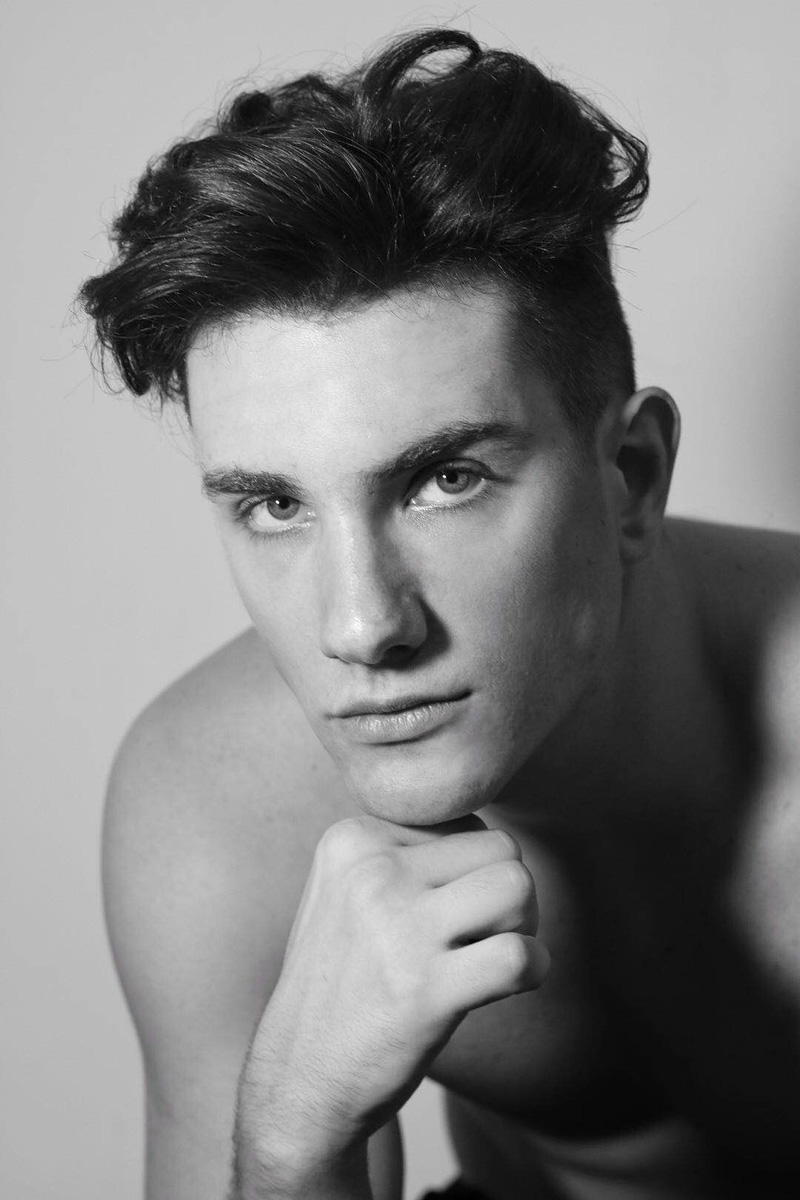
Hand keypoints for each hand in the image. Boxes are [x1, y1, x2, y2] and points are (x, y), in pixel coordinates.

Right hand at [235, 813, 549, 1189]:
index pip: (466, 823)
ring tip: (490, 956)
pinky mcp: (425, 990)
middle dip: (509, 894)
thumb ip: (409, 852)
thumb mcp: (349, 890)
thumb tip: (498, 839)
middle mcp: (372, 872)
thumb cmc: (345, 980)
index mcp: (352, 839)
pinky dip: (533, 969)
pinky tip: (506, 987)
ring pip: (517, 888)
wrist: (301, 1078)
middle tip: (483, 936)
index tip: (449, 915)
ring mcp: (398, 929)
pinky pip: (520, 956)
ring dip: (522, 927)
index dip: (474, 872)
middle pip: (502, 849)